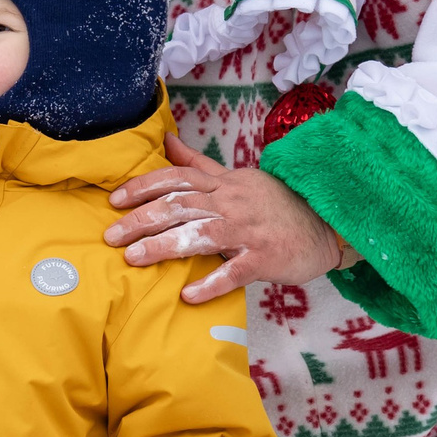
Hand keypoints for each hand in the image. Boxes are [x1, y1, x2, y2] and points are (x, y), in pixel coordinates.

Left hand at [105, 134, 351, 303]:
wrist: (326, 226)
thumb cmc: (275, 205)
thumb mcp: (236, 178)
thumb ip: (198, 164)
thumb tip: (165, 140)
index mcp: (224, 185)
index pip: (176, 178)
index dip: (143, 187)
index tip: (114, 200)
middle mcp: (232, 203)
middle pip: (180, 205)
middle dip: (141, 219)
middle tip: (110, 237)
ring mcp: (249, 231)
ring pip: (201, 234)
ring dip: (165, 246)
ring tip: (135, 260)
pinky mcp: (265, 259)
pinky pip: (235, 271)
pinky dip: (212, 283)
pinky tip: (188, 296)